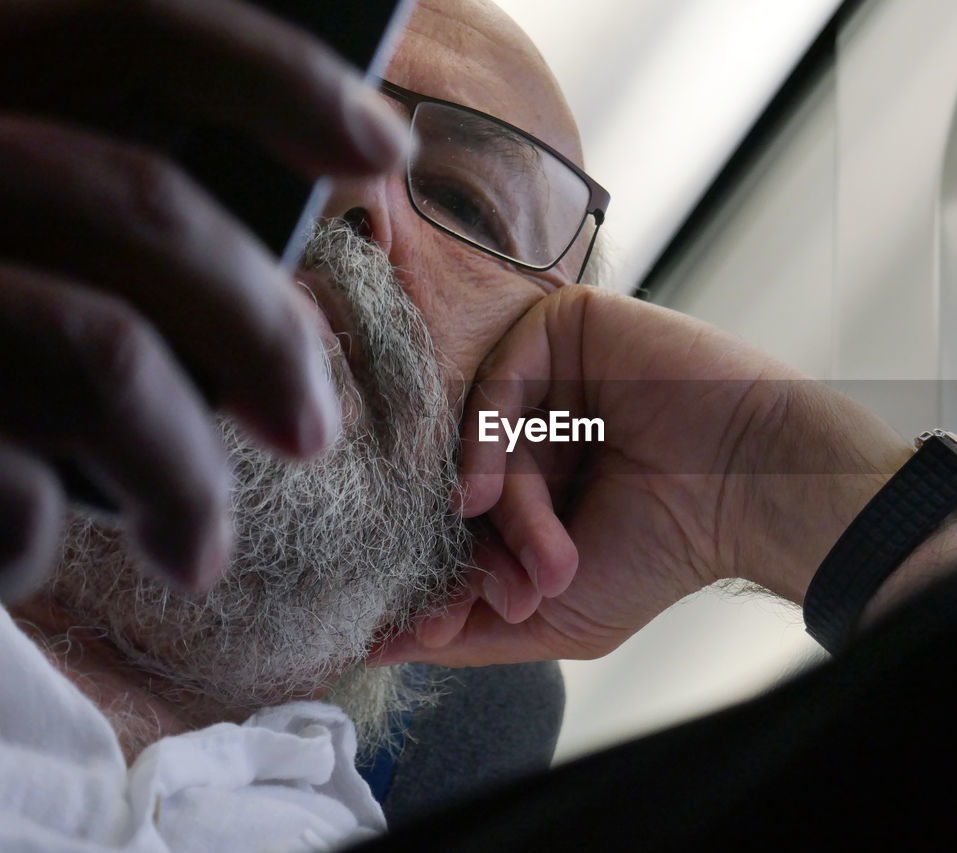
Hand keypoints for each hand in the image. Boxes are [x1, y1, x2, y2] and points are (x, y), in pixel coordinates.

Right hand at [0, 0, 409, 601]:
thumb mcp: (6, 216)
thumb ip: (94, 199)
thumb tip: (277, 248)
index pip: (134, 22)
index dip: (279, 75)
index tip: (385, 145)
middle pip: (145, 206)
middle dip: (264, 331)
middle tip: (312, 432)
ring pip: (104, 352)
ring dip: (184, 477)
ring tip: (201, 551)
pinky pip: (6, 485)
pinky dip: (35, 536)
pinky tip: (30, 551)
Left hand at [372, 285, 921, 665]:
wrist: (748, 488)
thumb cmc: (667, 552)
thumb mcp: (554, 614)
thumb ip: (464, 627)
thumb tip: (377, 645)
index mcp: (537, 481)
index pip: (452, 513)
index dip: (440, 565)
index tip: (433, 616)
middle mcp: (536, 424)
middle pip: (455, 470)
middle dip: (475, 546)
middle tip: (517, 591)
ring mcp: (548, 374)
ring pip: (475, 430)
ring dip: (499, 506)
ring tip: (548, 554)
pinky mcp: (563, 328)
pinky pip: (497, 377)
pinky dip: (485, 441)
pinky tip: (494, 493)